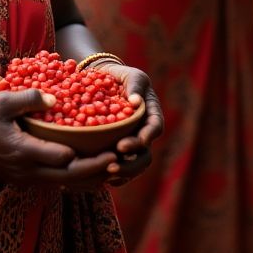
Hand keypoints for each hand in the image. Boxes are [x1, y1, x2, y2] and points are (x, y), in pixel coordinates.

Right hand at [0, 89, 117, 190]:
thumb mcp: (0, 102)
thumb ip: (28, 99)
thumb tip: (54, 98)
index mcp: (25, 151)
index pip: (64, 159)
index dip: (89, 157)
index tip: (111, 148)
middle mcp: (28, 171)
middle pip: (69, 178)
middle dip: (96, 171)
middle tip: (118, 162)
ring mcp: (25, 178)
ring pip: (63, 185)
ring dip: (87, 179)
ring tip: (110, 170)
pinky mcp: (23, 179)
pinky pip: (54, 183)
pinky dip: (72, 179)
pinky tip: (85, 172)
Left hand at [94, 62, 163, 186]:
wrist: (103, 81)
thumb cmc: (120, 77)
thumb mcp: (130, 75)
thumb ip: (135, 85)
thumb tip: (135, 101)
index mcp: (151, 115)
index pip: (155, 128)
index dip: (146, 137)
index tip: (132, 142)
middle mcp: (143, 134)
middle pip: (145, 155)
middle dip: (131, 163)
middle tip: (113, 164)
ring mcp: (131, 145)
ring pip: (133, 166)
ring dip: (122, 172)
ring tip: (105, 172)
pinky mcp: (116, 152)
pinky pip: (118, 168)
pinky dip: (110, 176)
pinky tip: (97, 177)